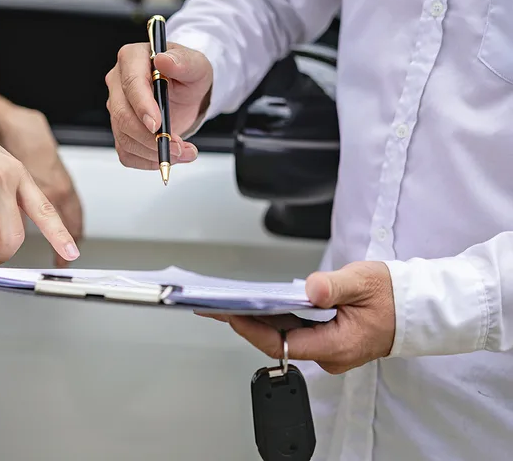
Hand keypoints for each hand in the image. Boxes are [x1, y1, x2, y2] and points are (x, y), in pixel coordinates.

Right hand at [105, 41, 212, 168]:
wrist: (187, 93)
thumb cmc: (188, 75)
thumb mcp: (196, 65)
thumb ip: (183, 62)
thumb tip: (164, 60)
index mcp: (132, 59)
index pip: (131, 84)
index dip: (142, 107)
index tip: (157, 126)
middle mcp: (119, 83)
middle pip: (123, 116)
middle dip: (150, 138)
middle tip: (178, 147)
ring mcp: (117, 108)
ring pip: (124, 138)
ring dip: (153, 152)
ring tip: (183, 152)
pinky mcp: (121, 130)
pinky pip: (127, 153)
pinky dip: (148, 161)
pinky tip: (167, 156)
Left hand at [198, 261, 395, 373]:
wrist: (417, 307)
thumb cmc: (394, 296)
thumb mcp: (364, 282)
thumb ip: (334, 286)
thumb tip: (311, 289)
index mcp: (336, 345)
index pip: (282, 343)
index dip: (251, 329)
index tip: (230, 313)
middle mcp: (329, 354)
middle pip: (278, 342)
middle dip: (247, 323)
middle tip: (218, 306)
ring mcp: (328, 350)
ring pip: (285, 338)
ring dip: (259, 321)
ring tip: (232, 304)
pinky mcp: (327, 341)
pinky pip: (296, 332)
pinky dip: (276, 319)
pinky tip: (261, 305)